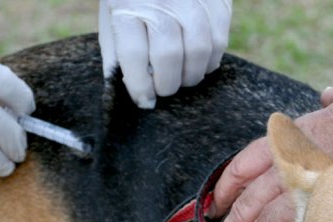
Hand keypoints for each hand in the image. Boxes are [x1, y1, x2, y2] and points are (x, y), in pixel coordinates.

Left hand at [98, 0, 231, 108]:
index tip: (144, 101)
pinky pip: (219, 43)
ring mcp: (192, 0)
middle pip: (169, 55)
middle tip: (164, 89)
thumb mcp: (113, 17)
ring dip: (190, 76)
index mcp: (127, 4)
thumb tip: (132, 91)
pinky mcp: (217, 3)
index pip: (134, 54)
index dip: (140, 86)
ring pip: (199, 52)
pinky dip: (209, 62)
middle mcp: (161, 0)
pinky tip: (197, 62)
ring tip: (181, 78)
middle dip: (167, 84)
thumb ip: (117, 52)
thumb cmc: (134, 0)